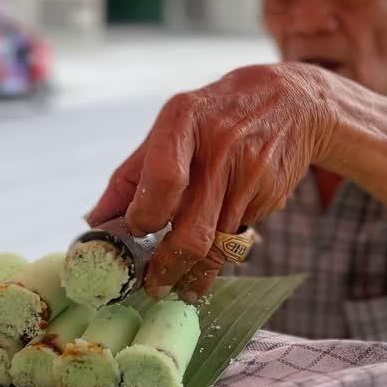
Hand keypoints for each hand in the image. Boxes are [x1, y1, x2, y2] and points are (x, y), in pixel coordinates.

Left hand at [87, 63, 337, 298]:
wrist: (290, 101)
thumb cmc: (214, 117)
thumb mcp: (171, 127)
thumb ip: (131, 175)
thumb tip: (95, 221)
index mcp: (183, 121)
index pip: (163, 178)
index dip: (145, 215)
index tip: (135, 233)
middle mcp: (219, 147)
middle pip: (192, 230)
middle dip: (168, 267)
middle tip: (154, 285)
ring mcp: (250, 175)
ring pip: (218, 246)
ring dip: (195, 273)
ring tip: (180, 284)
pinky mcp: (271, 196)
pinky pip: (239, 238)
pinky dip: (222, 252)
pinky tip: (212, 253)